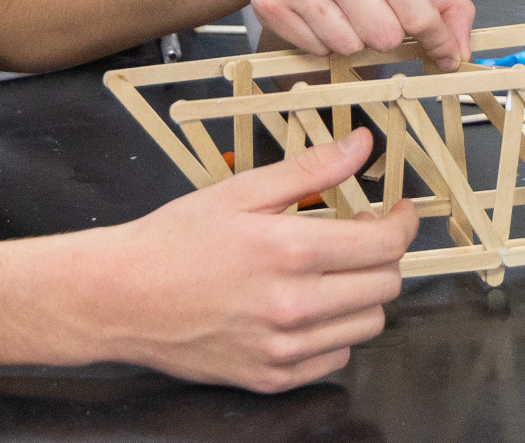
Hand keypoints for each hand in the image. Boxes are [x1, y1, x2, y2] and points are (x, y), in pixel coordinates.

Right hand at [0, 130, 413, 391]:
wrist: (120, 298)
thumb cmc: (173, 242)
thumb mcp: (240, 191)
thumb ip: (310, 169)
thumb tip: (360, 146)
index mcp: (291, 252)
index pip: (385, 245)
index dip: (403, 224)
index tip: (399, 212)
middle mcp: (295, 307)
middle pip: (386, 286)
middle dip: (383, 256)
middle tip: (358, 236)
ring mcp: (285, 349)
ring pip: (368, 325)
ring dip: (362, 295)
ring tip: (330, 272)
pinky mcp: (273, 378)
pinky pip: (336, 357)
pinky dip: (334, 331)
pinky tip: (306, 307)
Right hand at [236, 0, 475, 66]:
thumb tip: (460, 51)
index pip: (418, 14)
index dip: (438, 41)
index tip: (446, 54)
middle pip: (384, 38)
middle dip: (388, 32)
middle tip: (376, 7)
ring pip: (349, 49)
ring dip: (354, 37)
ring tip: (344, 5)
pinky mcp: (272, 6)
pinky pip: (317, 51)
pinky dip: (325, 40)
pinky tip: (319, 9)